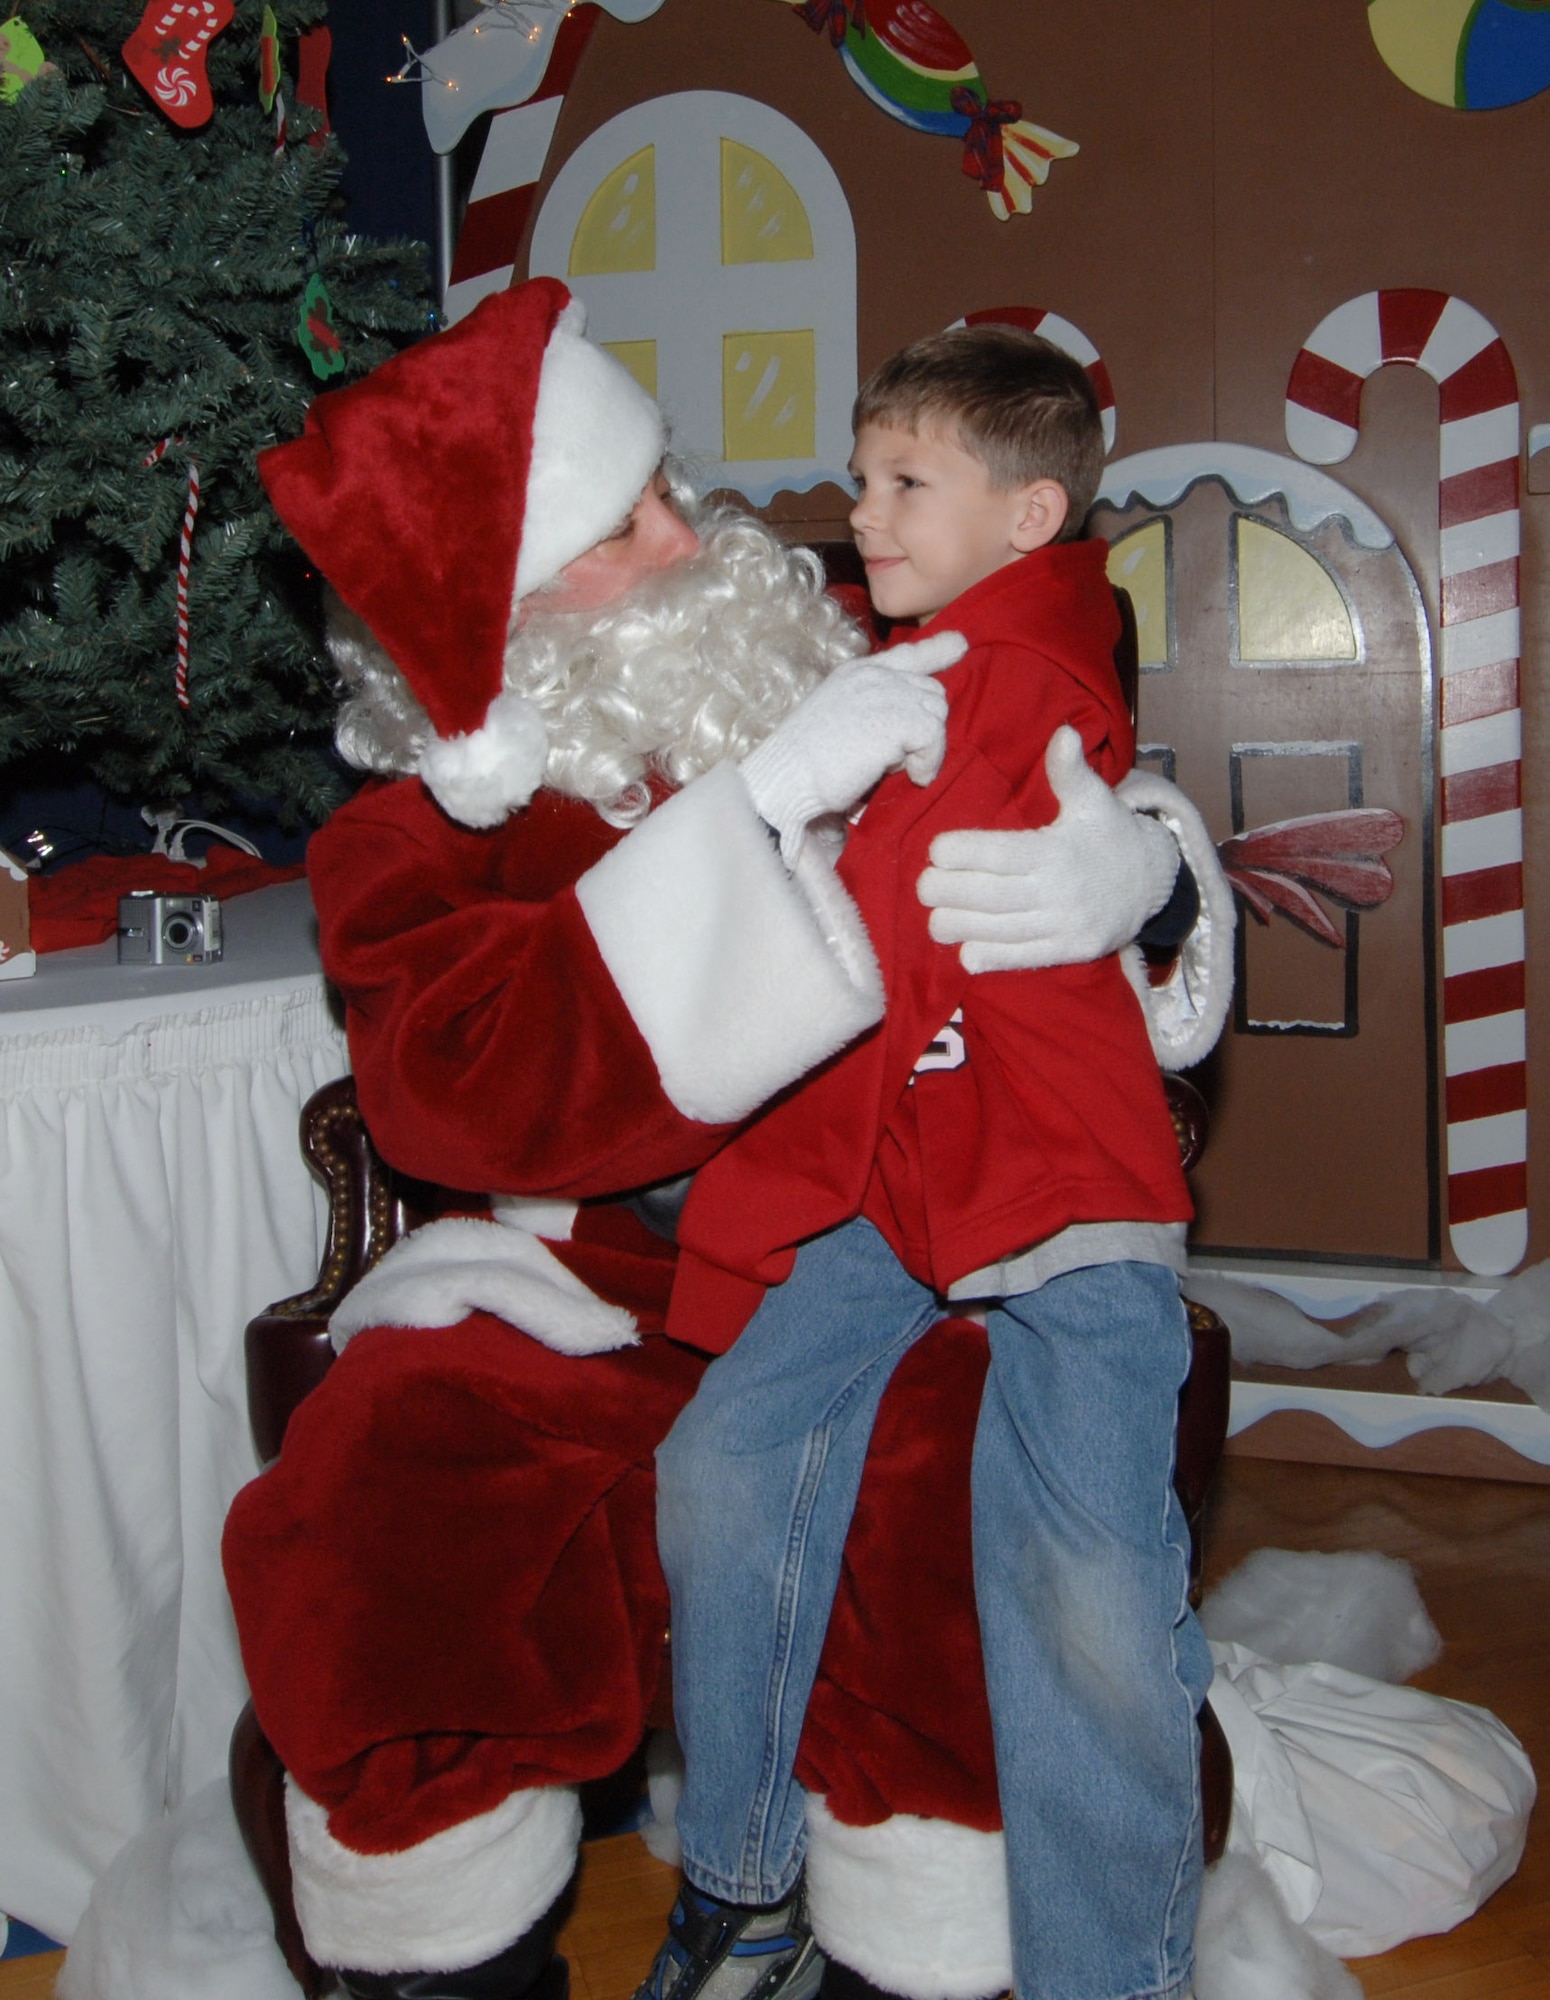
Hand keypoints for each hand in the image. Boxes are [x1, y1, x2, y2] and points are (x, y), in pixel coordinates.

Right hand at [741, 632, 964, 862]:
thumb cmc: (806, 763)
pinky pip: (935, 736)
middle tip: (891, 757)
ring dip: (921, 746)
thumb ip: (873, 705)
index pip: (907, 654)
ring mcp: (887, 692)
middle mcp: (874, 674)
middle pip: (931, 691)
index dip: (936, 651)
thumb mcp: (841, 717)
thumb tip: (912, 715)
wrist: (786, 778)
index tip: (959, 645)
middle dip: (922, 726)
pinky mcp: (898, 718)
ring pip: (937, 713)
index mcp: (856, 672)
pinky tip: (911, 776)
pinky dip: (928, 761)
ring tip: (889, 765)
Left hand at [916, 724, 1180, 970]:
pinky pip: (1024, 958)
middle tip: (922, 886)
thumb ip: (1071, 771)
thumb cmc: (1109, 834)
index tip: (936, 849)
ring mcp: (1065, 926)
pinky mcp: (1069, 952)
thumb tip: (1063, 732)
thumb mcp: (1095, 799)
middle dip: (950, 892)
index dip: (965, 852)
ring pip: (1002, 930)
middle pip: (993, 896)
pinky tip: (965, 954)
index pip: (1002, 854)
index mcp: (1059, 851)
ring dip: (961, 927)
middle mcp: (1060, 891)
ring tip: (933, 918)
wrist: (1153, 882)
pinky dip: (992, 958)